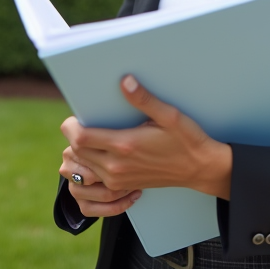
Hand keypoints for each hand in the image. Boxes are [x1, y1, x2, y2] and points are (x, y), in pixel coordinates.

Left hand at [59, 75, 231, 217]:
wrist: (199, 169)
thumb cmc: (186, 140)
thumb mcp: (169, 115)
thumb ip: (144, 99)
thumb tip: (125, 82)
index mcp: (124, 145)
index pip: (80, 138)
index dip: (70, 126)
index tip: (75, 117)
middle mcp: (116, 166)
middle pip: (77, 152)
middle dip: (73, 136)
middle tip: (82, 122)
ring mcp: (118, 179)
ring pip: (83, 166)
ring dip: (80, 152)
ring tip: (90, 136)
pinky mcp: (122, 186)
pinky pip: (94, 178)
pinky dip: (89, 165)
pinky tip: (101, 153)